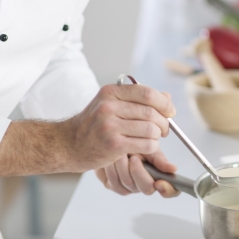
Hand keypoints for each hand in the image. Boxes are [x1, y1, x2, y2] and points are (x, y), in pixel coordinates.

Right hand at [61, 84, 175, 172]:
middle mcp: (109, 106)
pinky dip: (151, 146)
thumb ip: (137, 99)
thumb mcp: (111, 104)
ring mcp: (110, 126)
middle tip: (164, 129)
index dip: (164, 103)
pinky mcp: (113, 145)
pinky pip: (145, 144)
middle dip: (164, 122)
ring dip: (157, 136)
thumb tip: (167, 97)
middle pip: (151, 112)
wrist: (68, 144)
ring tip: (153, 138)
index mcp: (111, 92)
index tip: (170, 111)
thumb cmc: (93, 124)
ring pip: (151, 129)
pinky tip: (145, 147)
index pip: (147, 93)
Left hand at [96, 149, 179, 197]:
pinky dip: (114, 169)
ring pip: (129, 184)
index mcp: (158, 175)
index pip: (170, 190)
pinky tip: (114, 159)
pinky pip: (115, 183)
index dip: (168, 190)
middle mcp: (146, 184)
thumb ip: (160, 160)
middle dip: (139, 172)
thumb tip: (173, 169)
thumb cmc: (134, 144)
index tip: (160, 183)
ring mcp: (131, 187)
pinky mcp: (116, 186)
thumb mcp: (149, 149)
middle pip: (147, 188)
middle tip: (134, 157)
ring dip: (124, 166)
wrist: (113, 141)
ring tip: (122, 152)